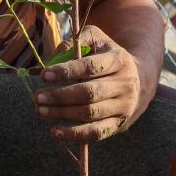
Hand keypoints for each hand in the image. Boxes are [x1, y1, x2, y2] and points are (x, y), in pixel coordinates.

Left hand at [36, 25, 147, 142]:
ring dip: (62, 113)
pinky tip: (55, 132)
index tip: (44, 75)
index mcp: (118, 60)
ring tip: (40, 110)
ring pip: (90, 113)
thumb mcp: (96, 40)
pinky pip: (96, 132)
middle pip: (89, 92)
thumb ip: (75, 42)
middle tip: (37, 96)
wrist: (138, 79)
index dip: (66, 71)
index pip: (90, 67)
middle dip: (60, 95)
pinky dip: (74, 134)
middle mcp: (125, 84)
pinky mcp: (119, 124)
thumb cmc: (107, 57)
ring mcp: (124, 106)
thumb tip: (52, 58)